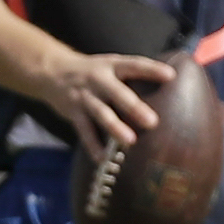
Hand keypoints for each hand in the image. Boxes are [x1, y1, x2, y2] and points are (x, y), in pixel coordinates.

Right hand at [51, 49, 177, 153]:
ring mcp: (85, 96)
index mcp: (112, 65)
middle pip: (117, 93)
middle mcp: (98, 80)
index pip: (134, 65)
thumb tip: (169, 84)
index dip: (152, 70)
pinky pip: (84, 130)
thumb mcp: (110, 65)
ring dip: (115, 127)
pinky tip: (102, 158)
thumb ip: (132, 75)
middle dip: (134, 108)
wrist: (52, 71)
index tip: (170, 77)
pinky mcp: (73, 112)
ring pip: (101, 113)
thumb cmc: (92, 72)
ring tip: (130, 141)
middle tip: (152, 122)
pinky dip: (92, 145)